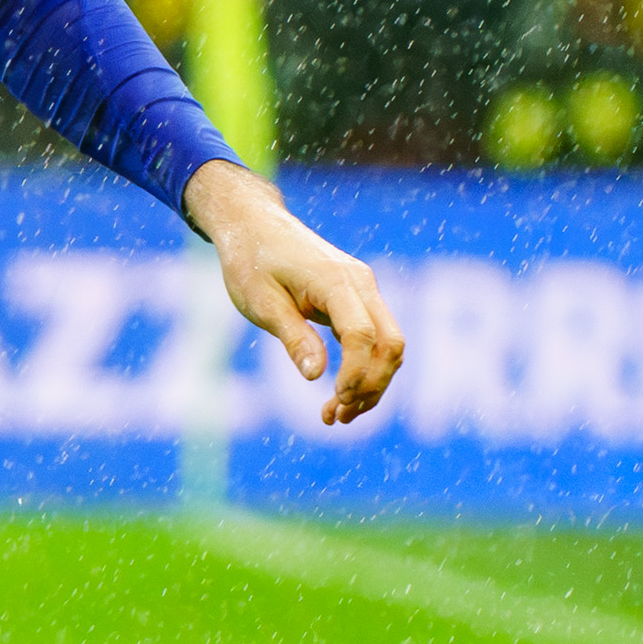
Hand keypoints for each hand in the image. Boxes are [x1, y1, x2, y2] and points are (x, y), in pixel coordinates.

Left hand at [184, 160, 403, 425]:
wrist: (254, 225)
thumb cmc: (251, 261)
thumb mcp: (262, 303)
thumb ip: (293, 338)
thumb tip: (317, 376)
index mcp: (336, 282)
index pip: (362, 335)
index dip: (355, 374)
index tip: (335, 401)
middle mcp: (361, 283)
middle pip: (391, 343)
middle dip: (372, 386)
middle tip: (337, 418)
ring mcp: (364, 288)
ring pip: (389, 344)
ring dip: (371, 383)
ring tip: (337, 416)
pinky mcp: (358, 297)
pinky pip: (375, 337)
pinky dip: (365, 367)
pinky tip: (341, 393)